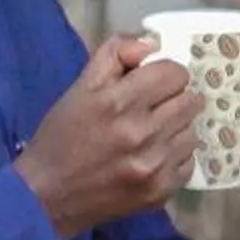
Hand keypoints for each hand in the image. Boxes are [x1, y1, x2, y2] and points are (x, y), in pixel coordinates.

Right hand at [14, 36, 199, 239]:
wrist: (46, 196)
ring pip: (193, 130)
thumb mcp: (80, 87)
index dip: (166, 74)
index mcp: (118, 102)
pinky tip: (151, 157)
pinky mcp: (161, 190)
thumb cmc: (62, 137)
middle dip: (174, 98)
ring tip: (151, 134)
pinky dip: (175, 157)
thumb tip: (152, 43)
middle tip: (154, 107)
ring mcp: (154, 165)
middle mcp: (141, 133)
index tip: (155, 82)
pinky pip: (189, 161)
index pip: (175, 74)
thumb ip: (115, 54)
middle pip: (190, 100)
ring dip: (176, 128)